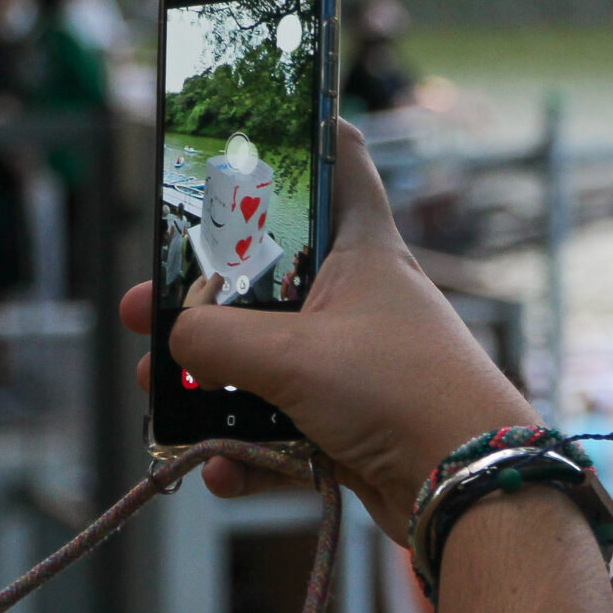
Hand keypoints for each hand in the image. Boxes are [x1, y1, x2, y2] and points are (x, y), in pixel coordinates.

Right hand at [123, 122, 535, 540]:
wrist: (471, 484)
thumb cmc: (400, 393)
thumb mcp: (290, 356)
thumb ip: (214, 340)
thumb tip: (174, 341)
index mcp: (362, 250)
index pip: (339, 162)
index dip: (298, 134)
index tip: (244, 127)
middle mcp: (361, 298)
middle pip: (266, 277)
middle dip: (199, 299)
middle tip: (141, 313)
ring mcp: (356, 364)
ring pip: (265, 360)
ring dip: (210, 384)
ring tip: (159, 397)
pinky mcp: (353, 425)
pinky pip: (282, 429)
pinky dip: (246, 450)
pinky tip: (218, 469)